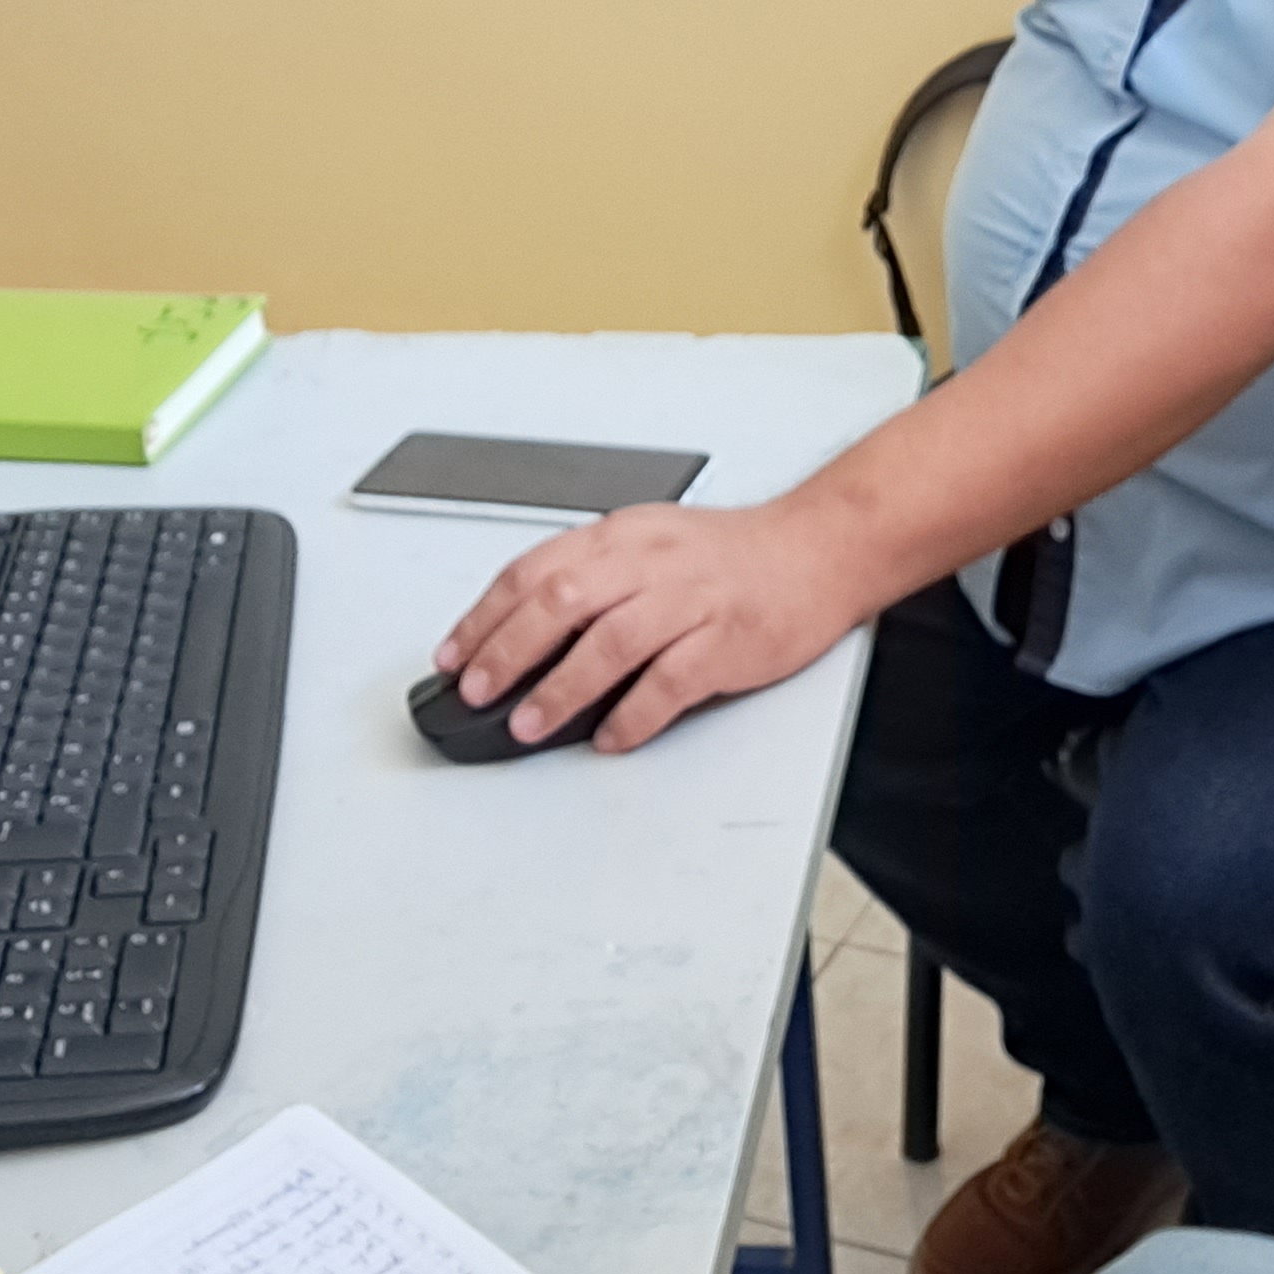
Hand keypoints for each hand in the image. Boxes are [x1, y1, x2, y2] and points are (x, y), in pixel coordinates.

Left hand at [429, 501, 872, 750]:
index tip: (455, 654)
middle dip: (508, 650)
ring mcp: (690, 601)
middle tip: (478, 690)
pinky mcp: (726, 640)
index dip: (486, 615)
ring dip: (560, 687)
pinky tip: (611, 736)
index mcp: (622, 537)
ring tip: (529, 722)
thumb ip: (593, 577)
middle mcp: (651, 563)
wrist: (818, 550)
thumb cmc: (733, 555)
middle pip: (561, 602)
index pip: (535, 570)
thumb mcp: (650, 542)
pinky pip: (670, 682)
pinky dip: (633, 714)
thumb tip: (526, 630)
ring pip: (609, 642)